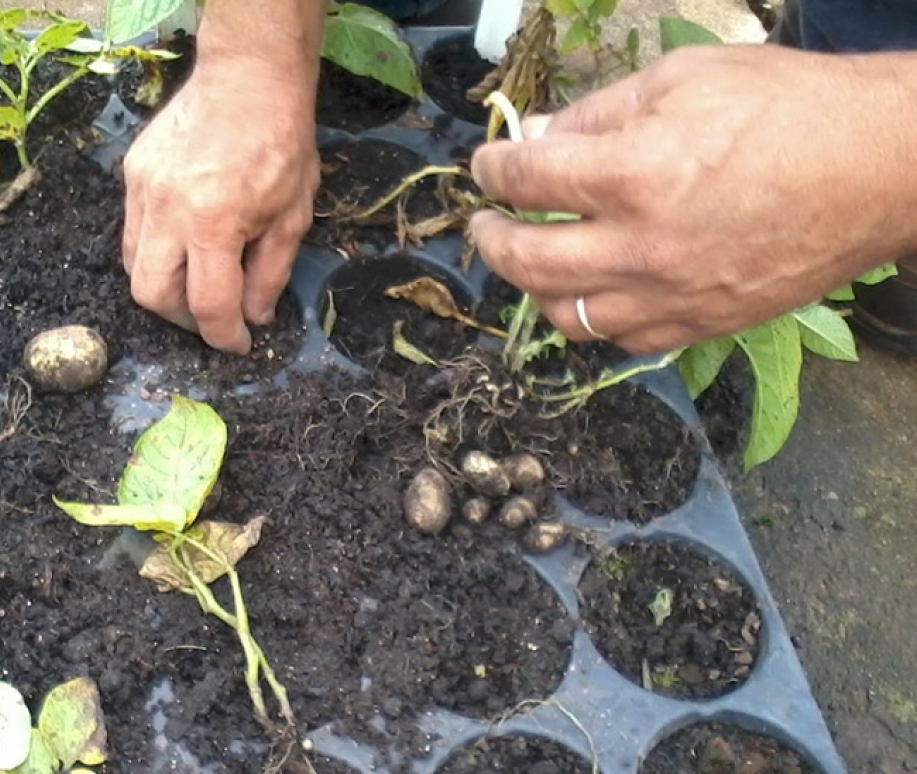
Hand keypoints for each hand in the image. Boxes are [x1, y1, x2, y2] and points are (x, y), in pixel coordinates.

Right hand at [122, 57, 319, 353]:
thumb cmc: (281, 143)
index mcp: (213, 223)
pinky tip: (184, 243)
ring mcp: (142, 190)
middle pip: (151, 296)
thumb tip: (253, 317)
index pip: (208, 305)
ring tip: (196, 283)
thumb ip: (269, 274)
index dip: (224, 337)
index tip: (238, 344)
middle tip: (212, 318)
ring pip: (132, 266)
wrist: (248, 77)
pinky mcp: (131, 173)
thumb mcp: (292, 216)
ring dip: (164, 287)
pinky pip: (132, 231)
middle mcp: (167, 211)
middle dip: (182, 320)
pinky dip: (155, 251)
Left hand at [468, 45, 916, 353]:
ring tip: (532, 261)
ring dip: (535, 288)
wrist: (880, 168)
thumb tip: (535, 134)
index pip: (525, 179)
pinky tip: (590, 293)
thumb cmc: (788, 107)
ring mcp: (671, 295)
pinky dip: (594, 318)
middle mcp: (641, 247)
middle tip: (484, 225)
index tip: (486, 164)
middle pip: (527, 261)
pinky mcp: (702, 325)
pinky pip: (622, 341)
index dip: (492, 169)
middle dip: (491, 240)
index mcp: (633, 174)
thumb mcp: (684, 80)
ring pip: (568, 315)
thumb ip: (598, 112)